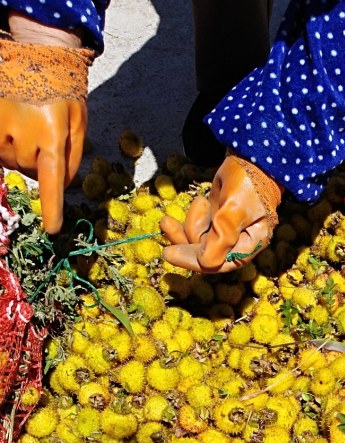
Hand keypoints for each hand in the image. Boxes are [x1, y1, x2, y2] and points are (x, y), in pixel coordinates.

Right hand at [0, 17, 91, 232]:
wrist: (37, 54)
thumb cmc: (64, 92)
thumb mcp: (79, 125)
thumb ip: (73, 159)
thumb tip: (62, 188)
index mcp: (52, 133)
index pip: (51, 179)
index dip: (52, 206)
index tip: (53, 229)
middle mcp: (24, 131)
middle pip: (29, 170)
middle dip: (37, 162)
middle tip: (42, 137)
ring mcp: (1, 123)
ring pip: (11, 161)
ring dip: (20, 152)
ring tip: (27, 126)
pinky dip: (5, 145)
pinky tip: (14, 132)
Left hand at [160, 154, 280, 273]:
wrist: (251, 157)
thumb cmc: (247, 183)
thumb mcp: (234, 209)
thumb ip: (221, 237)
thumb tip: (205, 263)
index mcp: (248, 246)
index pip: (218, 263)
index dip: (194, 261)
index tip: (169, 253)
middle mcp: (237, 244)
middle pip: (205, 254)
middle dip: (184, 240)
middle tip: (165, 224)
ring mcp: (225, 232)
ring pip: (198, 241)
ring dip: (187, 225)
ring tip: (191, 205)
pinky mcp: (216, 220)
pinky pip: (198, 228)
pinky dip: (190, 219)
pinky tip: (195, 204)